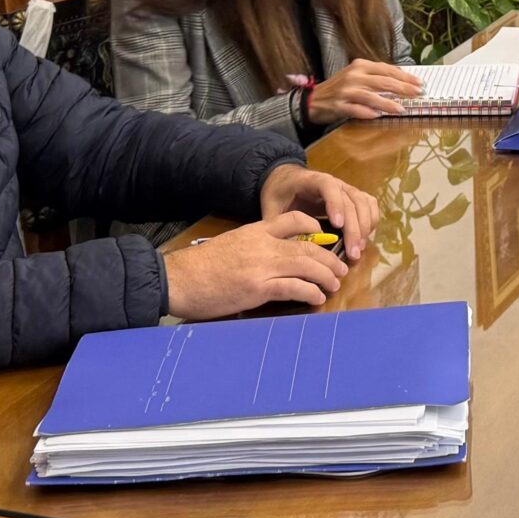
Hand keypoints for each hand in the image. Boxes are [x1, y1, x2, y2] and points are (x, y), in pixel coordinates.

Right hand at [162, 210, 348, 317]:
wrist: (178, 279)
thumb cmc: (200, 267)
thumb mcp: (230, 245)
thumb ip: (252, 247)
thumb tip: (270, 258)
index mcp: (254, 231)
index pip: (292, 219)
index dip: (313, 226)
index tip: (323, 236)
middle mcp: (262, 244)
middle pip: (307, 245)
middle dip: (328, 257)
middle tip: (340, 268)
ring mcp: (261, 266)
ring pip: (306, 264)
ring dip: (325, 275)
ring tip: (334, 284)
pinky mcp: (258, 288)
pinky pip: (293, 287)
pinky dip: (310, 292)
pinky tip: (317, 298)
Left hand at [261, 162, 380, 258]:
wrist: (285, 180)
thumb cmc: (278, 194)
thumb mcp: (271, 208)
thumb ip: (279, 225)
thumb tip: (290, 249)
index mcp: (312, 180)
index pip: (328, 186)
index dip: (336, 204)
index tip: (338, 225)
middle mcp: (334, 182)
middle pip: (351, 200)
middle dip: (354, 228)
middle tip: (352, 253)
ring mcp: (346, 188)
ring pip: (364, 203)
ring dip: (364, 227)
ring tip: (357, 250)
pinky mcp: (352, 197)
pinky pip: (369, 204)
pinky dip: (371, 220)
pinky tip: (364, 239)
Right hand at [304, 59, 424, 124]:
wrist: (314, 99)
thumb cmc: (340, 87)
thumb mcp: (357, 75)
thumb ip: (376, 76)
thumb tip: (402, 79)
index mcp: (360, 65)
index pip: (387, 69)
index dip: (405, 76)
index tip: (419, 83)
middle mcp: (354, 76)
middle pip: (383, 82)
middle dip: (403, 88)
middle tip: (418, 94)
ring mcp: (346, 91)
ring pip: (372, 97)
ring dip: (389, 104)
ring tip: (402, 109)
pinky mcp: (339, 105)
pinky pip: (357, 110)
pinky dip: (369, 113)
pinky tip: (379, 116)